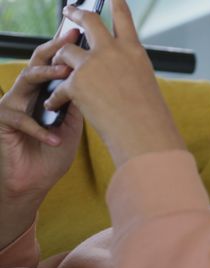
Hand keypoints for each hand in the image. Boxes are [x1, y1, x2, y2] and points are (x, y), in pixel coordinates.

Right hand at [0, 30, 84, 247]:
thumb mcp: (73, 127)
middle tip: (71, 39)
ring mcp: (14, 104)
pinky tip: (55, 140)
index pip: (55, 65)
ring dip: (47, 76)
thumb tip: (95, 83)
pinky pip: (21, 119)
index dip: (68, 52)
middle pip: (39, 63)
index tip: (86, 38)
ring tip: (66, 74)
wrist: (35, 183)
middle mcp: (28, 94)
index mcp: (45, 93)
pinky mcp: (3, 121)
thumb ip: (78, 105)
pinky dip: (40, 130)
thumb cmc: (53, 155)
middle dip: (55, 49)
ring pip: (27, 80)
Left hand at [45, 0, 185, 166]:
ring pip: (66, 51)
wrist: (143, 133)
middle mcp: (113, 52)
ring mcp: (93, 65)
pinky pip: (59, 85)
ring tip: (59, 71)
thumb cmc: (149, 115)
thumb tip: (104, 63)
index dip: (115, 3)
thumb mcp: (143, 82)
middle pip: (89, 21)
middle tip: (69, 12)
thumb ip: (124, 67)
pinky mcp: (77, 83)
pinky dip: (56, 97)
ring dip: (61, 61)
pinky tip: (55, 104)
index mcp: (134, 51)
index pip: (123, 17)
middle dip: (76, 14)